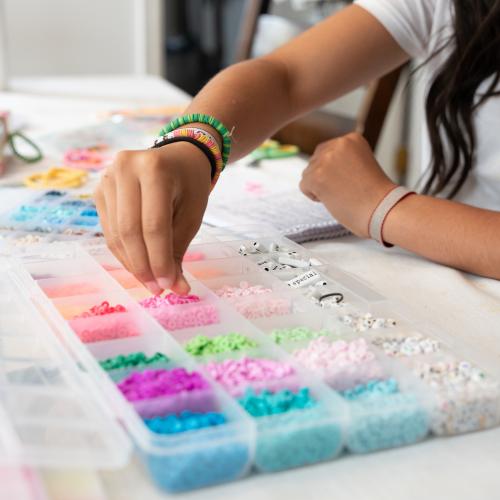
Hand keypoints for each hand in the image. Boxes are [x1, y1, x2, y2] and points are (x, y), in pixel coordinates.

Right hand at [95, 141, 211, 294]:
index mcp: (154, 169)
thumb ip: (179, 250)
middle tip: (157, 289)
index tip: (169, 286)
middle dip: (144, 266)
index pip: (153, 225)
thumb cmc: (190, 186)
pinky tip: (139, 265)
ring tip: (150, 282)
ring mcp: (107, 178)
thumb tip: (174, 288)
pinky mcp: (99, 190)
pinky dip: (124, 253)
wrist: (179, 157)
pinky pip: (109, 230)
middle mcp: (124, 168)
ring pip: (116, 234)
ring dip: (133, 264)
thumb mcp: (192, 215)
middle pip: (129, 231)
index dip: (160, 260)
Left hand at [300, 132, 396, 236]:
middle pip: (315, 160)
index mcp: (352, 139)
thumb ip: (342, 159)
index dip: (335, 170)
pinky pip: (304, 186)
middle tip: (345, 189)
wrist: (382, 210)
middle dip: (325, 176)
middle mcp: (338, 144)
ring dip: (320, 186)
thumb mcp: (361, 163)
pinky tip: (333, 199)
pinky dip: (314, 196)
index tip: (352, 180)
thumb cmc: (375, 195)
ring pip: (308, 173)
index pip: (328, 151)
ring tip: (342, 194)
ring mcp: (326, 160)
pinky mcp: (316, 176)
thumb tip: (319, 165)